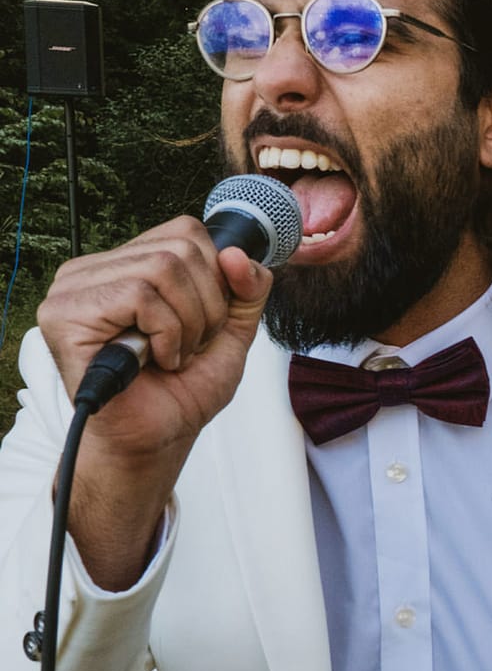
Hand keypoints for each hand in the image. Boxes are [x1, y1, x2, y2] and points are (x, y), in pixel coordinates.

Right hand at [38, 216, 272, 461]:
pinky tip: (155, 360)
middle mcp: (95, 269)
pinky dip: (166, 334)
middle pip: (181, 249)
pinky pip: (140, 296)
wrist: (156, 438)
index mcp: (127, 264)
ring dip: (187, 325)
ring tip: (172, 355)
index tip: (208, 323)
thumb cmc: (182, 389)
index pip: (187, 232)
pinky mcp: (65, 313)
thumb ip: (246, 290)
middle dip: (207, 307)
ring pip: (163, 269)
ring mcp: (74, 288)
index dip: (217, 278)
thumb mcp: (231, 331)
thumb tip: (237, 253)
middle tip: (188, 346)